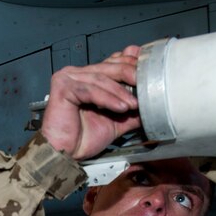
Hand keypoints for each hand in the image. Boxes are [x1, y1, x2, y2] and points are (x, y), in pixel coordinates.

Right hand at [41, 45, 141, 160]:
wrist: (66, 154)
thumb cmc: (83, 138)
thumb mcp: (117, 122)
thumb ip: (132, 112)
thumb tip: (154, 107)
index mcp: (89, 78)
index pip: (112, 62)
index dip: (130, 62)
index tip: (147, 66)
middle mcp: (77, 74)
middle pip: (108, 67)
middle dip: (129, 73)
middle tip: (145, 82)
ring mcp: (68, 78)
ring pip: (100, 79)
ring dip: (120, 91)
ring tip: (134, 104)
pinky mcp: (62, 87)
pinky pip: (89, 90)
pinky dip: (107, 98)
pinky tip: (120, 107)